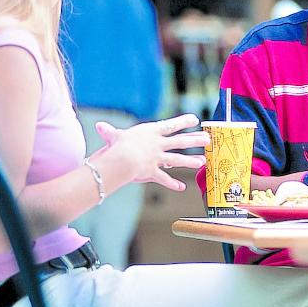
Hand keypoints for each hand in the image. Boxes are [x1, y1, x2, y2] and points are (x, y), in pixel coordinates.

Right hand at [93, 113, 208, 190]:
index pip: (170, 125)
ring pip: (177, 160)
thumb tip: (99, 127)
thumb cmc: (116, 145)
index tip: (195, 119)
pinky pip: (164, 179)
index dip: (183, 121)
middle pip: (180, 142)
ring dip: (190, 161)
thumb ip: (109, 132)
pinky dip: (173, 184)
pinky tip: (182, 187)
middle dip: (195, 140)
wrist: (122, 159)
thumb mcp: (113, 136)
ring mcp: (157, 159)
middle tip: (208, 139)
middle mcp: (157, 145)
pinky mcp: (153, 172)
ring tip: (202, 162)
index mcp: (150, 132)